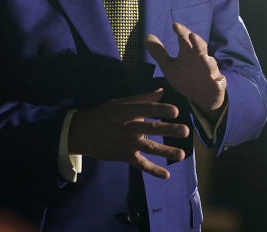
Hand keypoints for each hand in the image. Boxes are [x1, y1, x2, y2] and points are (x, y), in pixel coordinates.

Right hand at [67, 89, 189, 178]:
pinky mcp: (124, 156)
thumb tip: (162, 91)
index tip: (176, 110)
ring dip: (165, 152)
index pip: (146, 109)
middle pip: (151, 129)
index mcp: (126, 111)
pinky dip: (153, 170)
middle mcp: (127, 127)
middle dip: (169, 130)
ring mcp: (126, 143)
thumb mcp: (120, 102)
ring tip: (181, 155)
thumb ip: (142, 98)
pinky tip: (166, 175)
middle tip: (185, 131)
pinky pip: (141, 164)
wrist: (80, 133)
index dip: (161, 109)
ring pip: (148, 148)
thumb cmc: (103, 114)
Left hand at [145, 22, 226, 114]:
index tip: (175, 25)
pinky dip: (218, 80)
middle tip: (191, 35)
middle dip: (196, 42)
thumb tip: (147, 35)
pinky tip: (216, 79)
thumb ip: (159, 52)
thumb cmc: (185, 77)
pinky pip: (218, 81)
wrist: (202, 95)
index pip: (185, 39)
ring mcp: (210, 70)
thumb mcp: (169, 66)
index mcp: (188, 53)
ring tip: (205, 58)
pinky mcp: (217, 83)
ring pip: (210, 63)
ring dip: (208, 61)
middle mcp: (200, 58)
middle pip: (200, 47)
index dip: (181, 32)